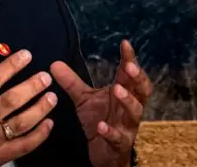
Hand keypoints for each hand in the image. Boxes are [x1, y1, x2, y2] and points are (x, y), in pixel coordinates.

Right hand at [0, 49, 57, 166]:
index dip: (11, 65)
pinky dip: (39, 135)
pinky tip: (48, 124)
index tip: (25, 56)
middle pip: (11, 100)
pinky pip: (24, 146)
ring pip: (21, 123)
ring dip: (40, 109)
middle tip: (44, 77)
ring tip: (51, 97)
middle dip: (32, 86)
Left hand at [50, 40, 152, 166]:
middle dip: (137, 77)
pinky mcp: (120, 143)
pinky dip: (111, 132)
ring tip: (117, 90)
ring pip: (135, 111)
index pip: (129, 73)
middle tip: (129, 67)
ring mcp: (127, 125)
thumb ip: (72, 82)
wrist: (102, 153)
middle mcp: (129, 107)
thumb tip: (54, 63)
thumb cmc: (99, 120)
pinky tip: (102, 126)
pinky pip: (119, 137)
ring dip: (128, 100)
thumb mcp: (84, 99)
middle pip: (142, 90)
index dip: (130, 59)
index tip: (125, 44)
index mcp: (123, 92)